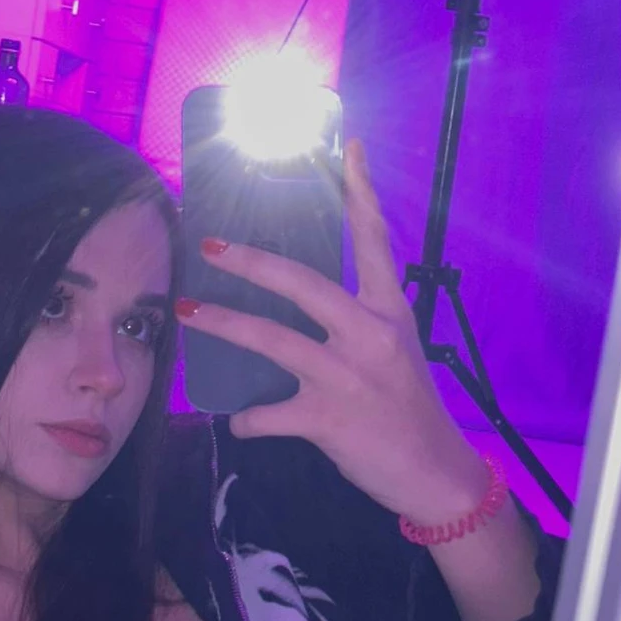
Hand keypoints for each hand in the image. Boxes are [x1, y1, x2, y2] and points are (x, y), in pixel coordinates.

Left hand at [178, 139, 487, 525]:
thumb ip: (359, 327)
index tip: (347, 148)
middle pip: (301, 283)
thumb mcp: (397, 354)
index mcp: (391, 313)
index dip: (360, 193)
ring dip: (222, 324)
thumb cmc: (411, 412)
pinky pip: (268, 415)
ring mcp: (346, 376)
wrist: (434, 472)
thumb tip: (309, 314)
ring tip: (186, 311)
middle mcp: (369, 335)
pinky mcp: (326, 419)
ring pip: (271, 340)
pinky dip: (249, 421)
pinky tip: (241, 423)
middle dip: (251, 262)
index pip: (375, 242)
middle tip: (211, 247)